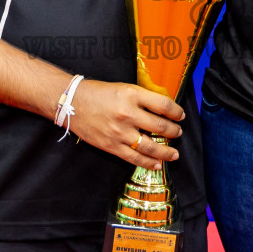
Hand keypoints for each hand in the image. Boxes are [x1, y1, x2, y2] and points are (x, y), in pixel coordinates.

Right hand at [66, 79, 184, 168]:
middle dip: (174, 131)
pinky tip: (156, 164)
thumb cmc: (97, 93)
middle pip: (160, 126)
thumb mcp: (123, 87)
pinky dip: (148, 162)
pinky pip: (134, 157)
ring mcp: (120, 131)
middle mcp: (128, 113)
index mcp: (132, 95)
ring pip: (150, 146)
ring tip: (174, 154)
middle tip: (178, 133)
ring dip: (165, 151)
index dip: (176, 112)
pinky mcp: (111, 145)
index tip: (180, 115)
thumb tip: (162, 109)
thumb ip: (141, 98)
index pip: (163, 105)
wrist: (72, 103)